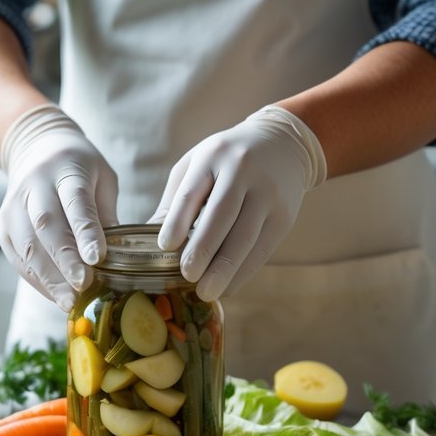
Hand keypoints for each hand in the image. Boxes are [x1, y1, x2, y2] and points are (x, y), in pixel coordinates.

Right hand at [0, 104, 117, 310]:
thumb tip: (118, 259)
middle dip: (64, 259)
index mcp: (66, 169)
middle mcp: (34, 186)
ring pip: (27, 244)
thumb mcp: (103, 179)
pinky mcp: (4, 226)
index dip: (85, 231)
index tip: (97, 258)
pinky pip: (17, 257)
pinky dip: (36, 280)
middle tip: (83, 287)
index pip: (75, 201)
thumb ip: (106, 214)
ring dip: (48, 277)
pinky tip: (55, 295)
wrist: (37, 150)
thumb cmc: (81, 169)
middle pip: (46, 225)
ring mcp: (14, 206)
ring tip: (69, 301)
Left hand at [151, 105, 326, 300]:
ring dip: (226, 268)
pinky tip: (228, 286)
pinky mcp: (284, 215)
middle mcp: (242, 171)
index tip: (165, 247)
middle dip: (204, 248)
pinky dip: (244, 271)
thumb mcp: (198, 164)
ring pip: (245, 236)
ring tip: (207, 292)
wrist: (283, 144)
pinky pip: (263, 248)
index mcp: (212, 156)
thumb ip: (177, 199)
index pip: (192, 192)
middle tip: (187, 276)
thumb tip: (150, 242)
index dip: (178, 221)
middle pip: (222, 214)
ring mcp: (267, 194)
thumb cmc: (226, 160)